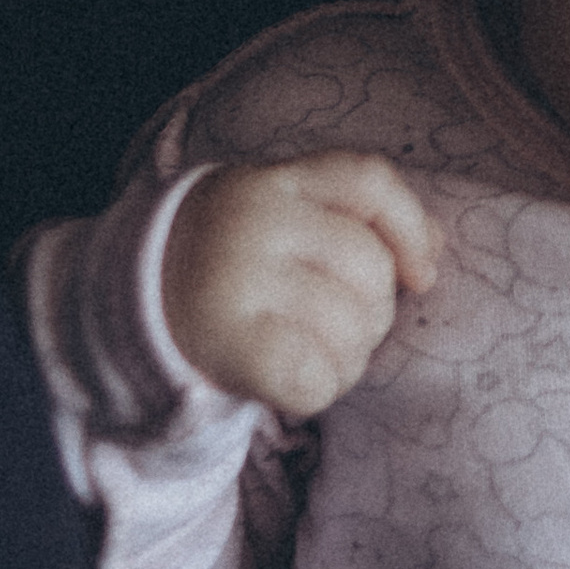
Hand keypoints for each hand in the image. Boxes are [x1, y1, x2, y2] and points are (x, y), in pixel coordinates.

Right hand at [160, 152, 438, 417]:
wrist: (135, 305)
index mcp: (274, 182)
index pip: (368, 180)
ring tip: (314, 351)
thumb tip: (434, 250)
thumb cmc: (238, 262)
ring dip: (350, 356)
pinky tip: (298, 379)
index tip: (423, 275)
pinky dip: (321, 387)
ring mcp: (237, 281)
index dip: (411, 227)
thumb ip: (359, 218)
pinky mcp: (228, 343)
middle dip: (375, 310)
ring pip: (351, 329)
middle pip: (370, 269)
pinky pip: (315, 377)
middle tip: (335, 324)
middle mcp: (253, 223)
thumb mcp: (287, 217)